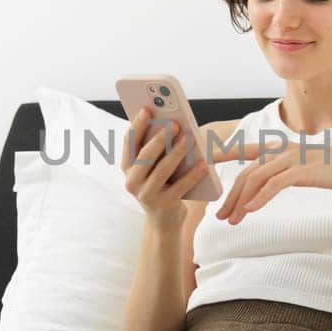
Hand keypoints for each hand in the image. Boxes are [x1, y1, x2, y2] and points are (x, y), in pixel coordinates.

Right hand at [120, 107, 210, 227]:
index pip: (129, 142)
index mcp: (127, 166)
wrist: (163, 221)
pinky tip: (204, 164)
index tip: (147, 108)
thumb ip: (157, 148)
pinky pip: (180, 187)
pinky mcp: (164, 205)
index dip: (137, 125)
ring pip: (162, 170)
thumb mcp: (153, 167)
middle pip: (145, 155)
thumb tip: (172, 124)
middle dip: (160, 138)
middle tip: (175, 123)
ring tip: (190, 139)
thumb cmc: (161, 185)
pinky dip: (193, 175)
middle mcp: (132, 181)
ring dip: (176, 153)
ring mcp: (146, 195)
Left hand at [210, 139, 331, 224]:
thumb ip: (273, 172)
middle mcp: (279, 150)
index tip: (202, 159)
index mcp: (276, 148)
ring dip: (241, 202)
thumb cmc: (320, 169)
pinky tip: (250, 210)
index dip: (222, 152)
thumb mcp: (292, 167)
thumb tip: (251, 188)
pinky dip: (260, 197)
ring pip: (256, 179)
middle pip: (246, 174)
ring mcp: (290, 159)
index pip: (243, 149)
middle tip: (220, 216)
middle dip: (230, 196)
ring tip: (232, 220)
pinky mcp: (301, 170)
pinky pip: (275, 184)